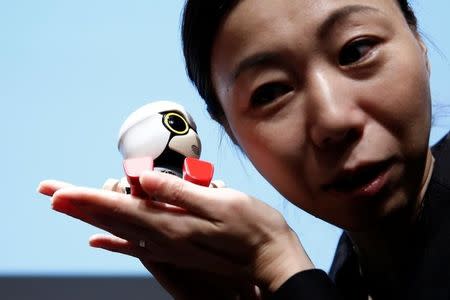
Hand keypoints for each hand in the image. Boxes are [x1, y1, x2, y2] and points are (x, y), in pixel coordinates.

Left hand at [38, 171, 313, 292]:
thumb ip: (179, 192)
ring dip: (91, 217)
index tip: (59, 191)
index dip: (88, 198)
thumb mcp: (221, 203)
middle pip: (112, 219)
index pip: (120, 208)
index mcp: (172, 224)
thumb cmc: (253, 229)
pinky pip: (135, 245)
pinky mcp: (177, 249)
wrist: (271, 260)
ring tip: (68, 207)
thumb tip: (144, 179)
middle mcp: (164, 239)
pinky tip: (100, 240)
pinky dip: (113, 241)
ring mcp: (169, 247)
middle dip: (79, 205)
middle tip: (50, 193)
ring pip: (119, 229)